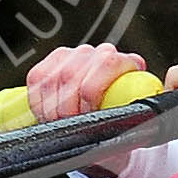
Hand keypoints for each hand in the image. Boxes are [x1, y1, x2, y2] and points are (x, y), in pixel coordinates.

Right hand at [25, 42, 147, 122]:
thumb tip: (140, 123)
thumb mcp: (132, 124)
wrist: (107, 123)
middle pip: (73, 73)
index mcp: (124, 62)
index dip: (92, 94)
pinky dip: (38, 100)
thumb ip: (135, 119)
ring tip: (60, 122)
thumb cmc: (121, 125)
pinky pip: (37, 77)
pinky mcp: (52, 60)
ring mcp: (75, 54)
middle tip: (71, 124)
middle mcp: (100, 53)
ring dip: (52, 107)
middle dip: (67, 106)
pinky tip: (47, 113)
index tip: (88, 116)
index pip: (106, 63)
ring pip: (52, 77)